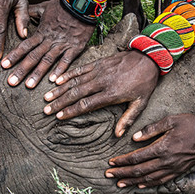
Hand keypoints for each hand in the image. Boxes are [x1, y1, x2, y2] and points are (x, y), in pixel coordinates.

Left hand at [1, 0, 94, 86]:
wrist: (82, 4)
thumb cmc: (63, 5)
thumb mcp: (44, 7)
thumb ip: (31, 12)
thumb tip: (21, 13)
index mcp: (41, 32)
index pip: (25, 46)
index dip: (14, 56)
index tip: (3, 65)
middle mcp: (49, 41)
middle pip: (33, 57)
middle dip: (21, 70)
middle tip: (11, 82)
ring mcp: (62, 45)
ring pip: (47, 61)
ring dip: (37, 74)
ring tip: (29, 85)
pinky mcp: (75, 48)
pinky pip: (66, 60)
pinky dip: (60, 70)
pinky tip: (54, 81)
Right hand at [43, 50, 159, 136]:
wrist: (148, 58)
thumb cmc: (144, 82)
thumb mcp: (140, 103)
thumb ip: (128, 119)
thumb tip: (118, 135)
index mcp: (111, 94)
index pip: (86, 104)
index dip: (71, 111)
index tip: (59, 116)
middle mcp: (101, 82)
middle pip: (76, 93)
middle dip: (60, 102)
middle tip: (46, 109)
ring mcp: (98, 71)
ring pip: (75, 81)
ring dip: (60, 89)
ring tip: (47, 97)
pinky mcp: (98, 63)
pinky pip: (80, 69)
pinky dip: (68, 74)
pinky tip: (57, 79)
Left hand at [105, 114, 194, 187]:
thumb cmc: (189, 124)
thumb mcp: (169, 121)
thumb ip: (150, 130)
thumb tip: (134, 138)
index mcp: (162, 148)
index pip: (137, 157)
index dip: (122, 161)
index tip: (111, 162)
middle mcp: (166, 161)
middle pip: (139, 170)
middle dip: (122, 173)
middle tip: (108, 175)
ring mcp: (173, 168)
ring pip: (148, 178)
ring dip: (132, 181)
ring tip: (119, 184)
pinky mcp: (179, 171)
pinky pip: (161, 181)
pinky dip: (149, 184)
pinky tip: (140, 185)